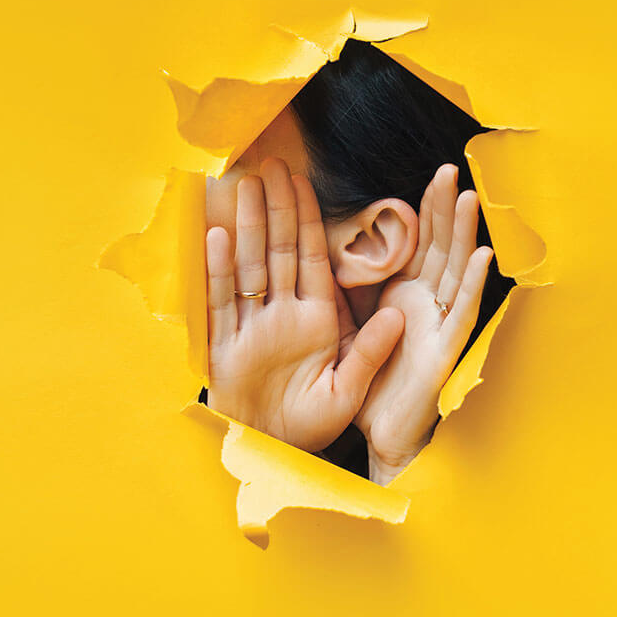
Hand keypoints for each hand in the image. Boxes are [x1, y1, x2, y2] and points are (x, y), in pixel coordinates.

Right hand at [206, 158, 404, 452]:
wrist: (273, 452)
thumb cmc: (311, 425)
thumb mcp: (348, 390)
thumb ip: (370, 352)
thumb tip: (400, 315)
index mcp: (316, 319)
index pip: (313, 258)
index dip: (309, 219)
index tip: (304, 182)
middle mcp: (282, 314)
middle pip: (278, 251)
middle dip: (275, 208)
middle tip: (270, 165)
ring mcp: (251, 326)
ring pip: (249, 266)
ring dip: (246, 226)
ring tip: (243, 186)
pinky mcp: (224, 345)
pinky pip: (220, 301)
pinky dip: (218, 270)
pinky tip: (217, 237)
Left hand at [354, 164, 492, 483]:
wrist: (380, 436)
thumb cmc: (373, 385)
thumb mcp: (355, 328)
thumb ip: (355, 292)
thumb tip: (339, 250)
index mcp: (404, 297)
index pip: (417, 245)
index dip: (424, 211)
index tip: (431, 176)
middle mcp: (427, 307)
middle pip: (439, 249)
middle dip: (445, 210)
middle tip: (451, 170)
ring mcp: (439, 327)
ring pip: (455, 273)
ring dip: (465, 236)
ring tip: (472, 199)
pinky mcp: (444, 353)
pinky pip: (461, 314)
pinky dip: (473, 285)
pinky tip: (482, 256)